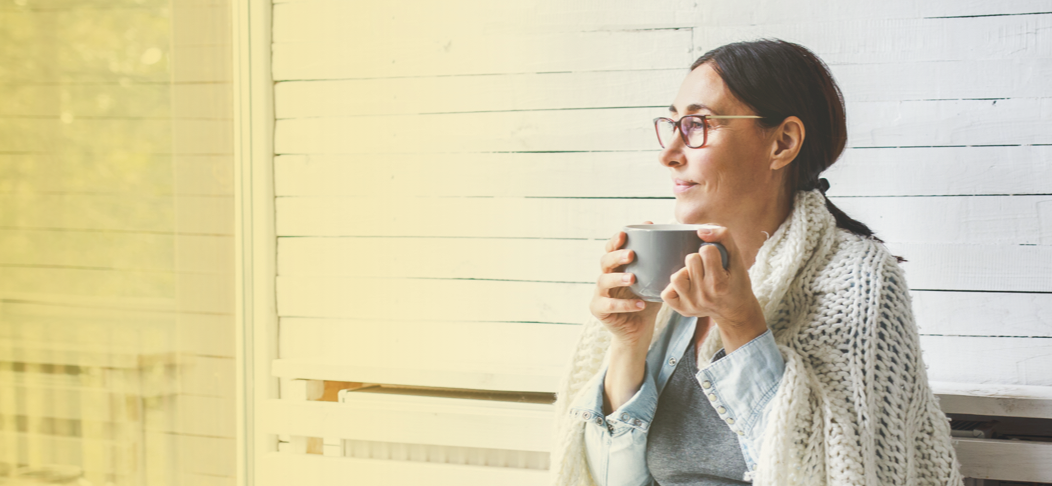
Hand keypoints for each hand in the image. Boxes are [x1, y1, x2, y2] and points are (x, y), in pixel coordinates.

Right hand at [589, 222, 661, 346]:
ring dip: (618, 278)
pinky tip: (639, 304)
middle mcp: (606, 277)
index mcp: (617, 268)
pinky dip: (624, 304)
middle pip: (605, 261)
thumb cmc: (647, 303)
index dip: (615, 240)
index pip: (611, 249)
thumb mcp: (655, 284)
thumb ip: (661, 267)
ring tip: (632, 279)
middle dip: (616, 256)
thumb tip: (681, 247)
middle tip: (631, 255)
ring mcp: (600, 294)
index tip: (624, 233)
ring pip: (603, 281)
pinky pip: (608, 305)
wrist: (638, 331)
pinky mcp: (599, 309)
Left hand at [660, 225, 763, 335]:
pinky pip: (666, 293)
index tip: (718, 260)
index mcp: (719, 283)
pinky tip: (686, 286)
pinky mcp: (682, 310)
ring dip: (685, 272)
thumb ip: (724, 237)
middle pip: (690, 260)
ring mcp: (692, 304)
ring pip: (676, 276)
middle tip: (707, 269)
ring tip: (695, 276)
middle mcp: (704, 295)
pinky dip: (674, 288)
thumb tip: (700, 230)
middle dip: (699, 259)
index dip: (712, 251)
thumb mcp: (737, 258)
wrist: (736, 311)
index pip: (707, 250)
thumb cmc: (736, 282)